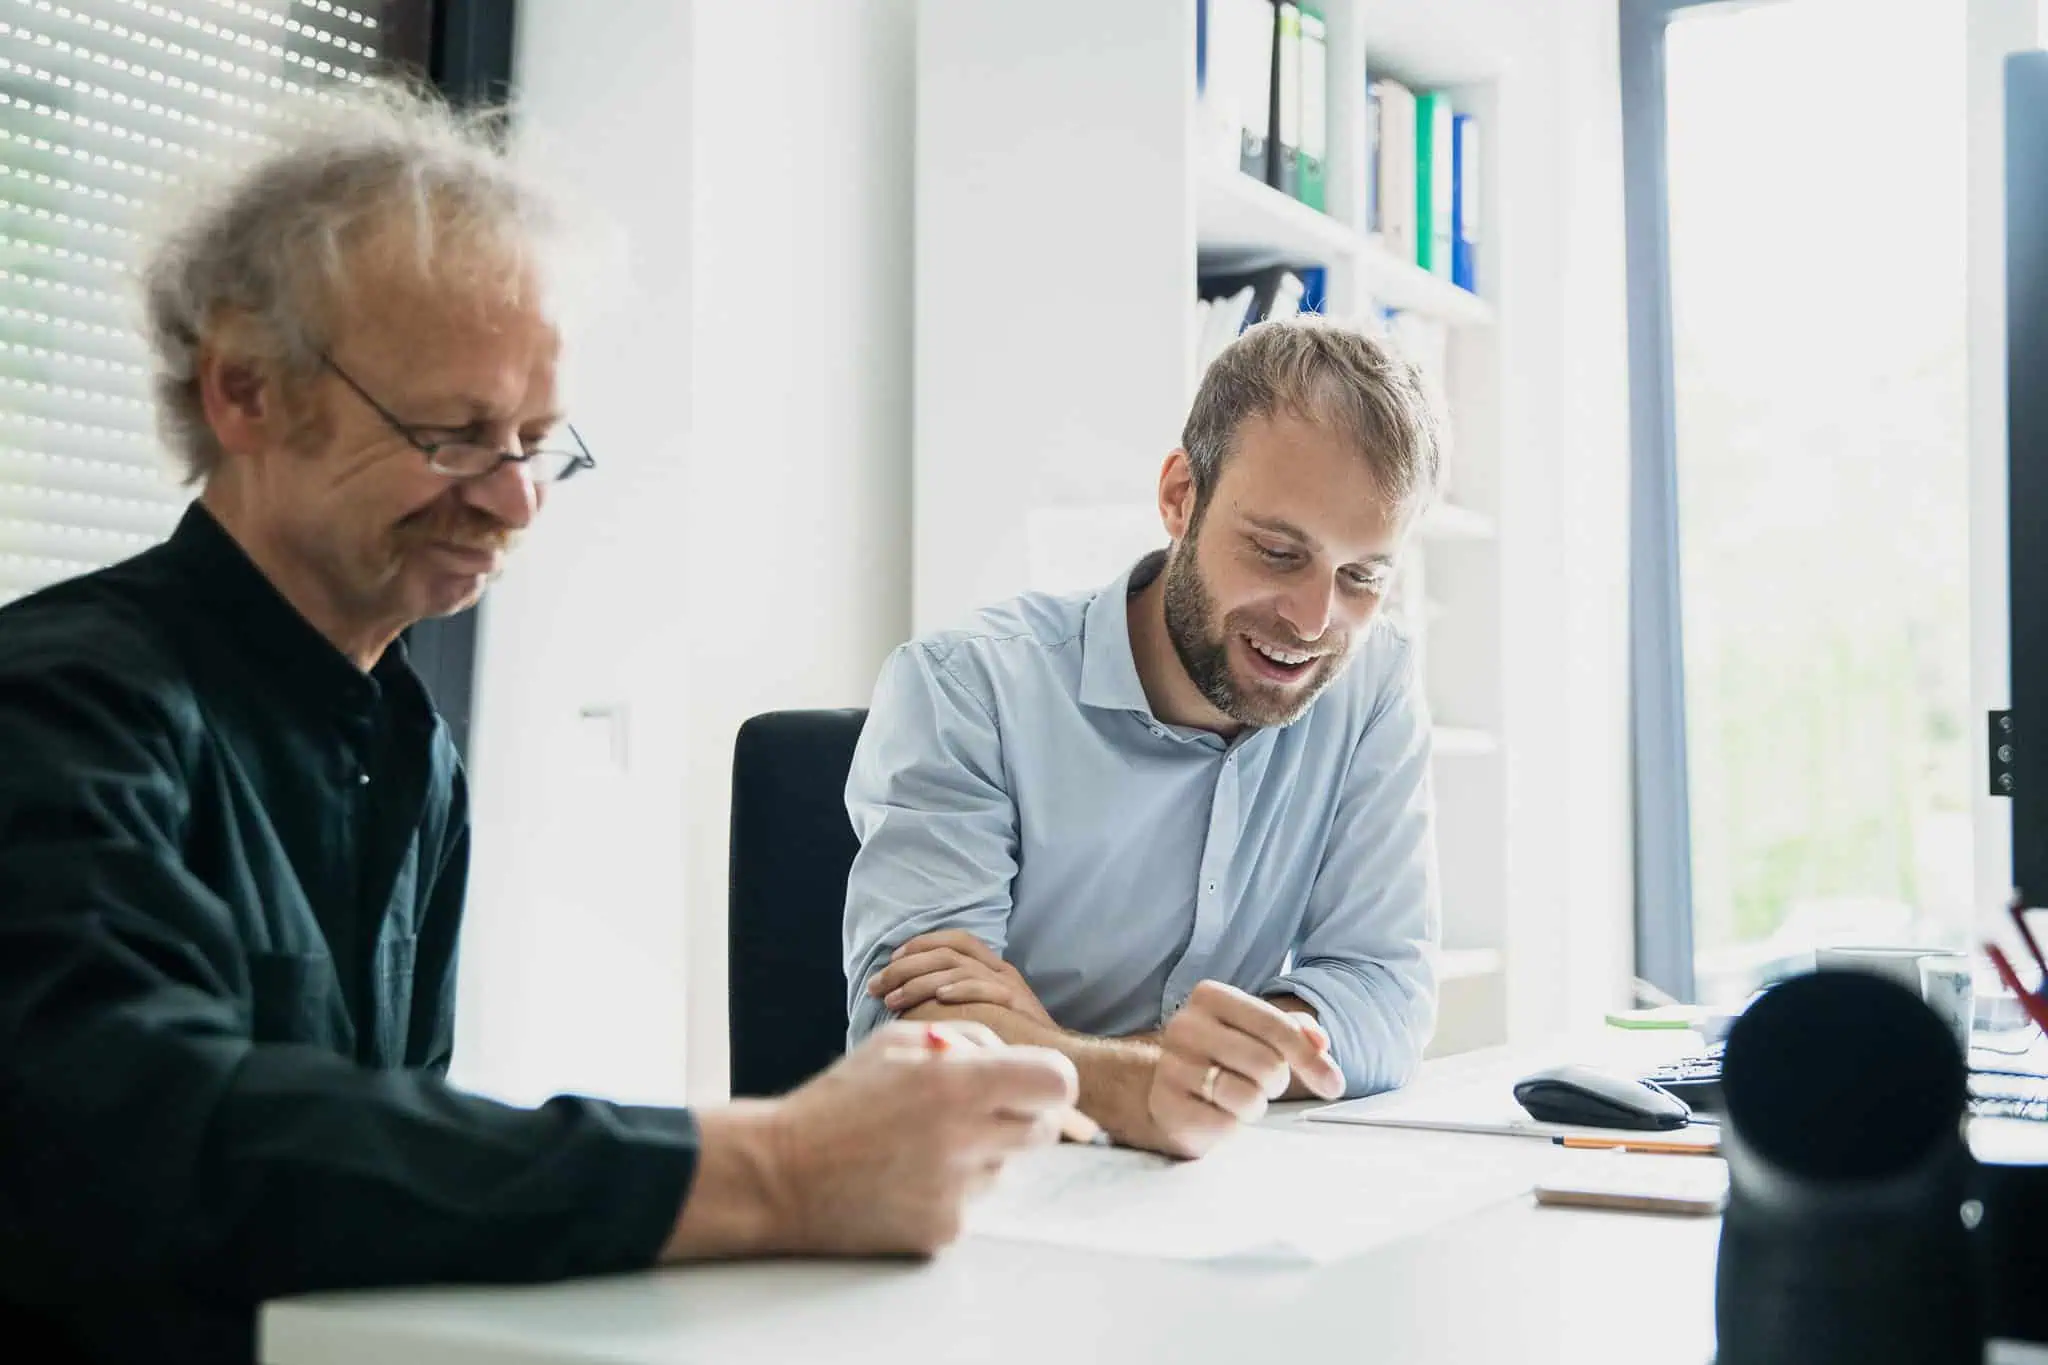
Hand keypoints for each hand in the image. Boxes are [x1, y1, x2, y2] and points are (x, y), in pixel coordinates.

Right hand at [668, 1021, 1078, 1259]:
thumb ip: (966, 1041)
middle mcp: (964, 1139)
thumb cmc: (839, 1102)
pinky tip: (905, 1180)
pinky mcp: (944, 1231)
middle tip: (974, 1113)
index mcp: (955, 1084)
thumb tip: (1015, 1058)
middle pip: (1041, 1131)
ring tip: (918, 1147)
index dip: (1050, 1083)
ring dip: (978, 1155)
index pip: (1055, 1084)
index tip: (1034, 1086)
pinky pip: (972, 1204)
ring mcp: (956, 1192)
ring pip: (1004, 1168)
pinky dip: (950, 1191)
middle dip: (1018, 1118)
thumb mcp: (897, 1045)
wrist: (780, 1176)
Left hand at [865, 930, 1055, 1027]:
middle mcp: (1000, 969)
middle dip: (905, 966)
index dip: (920, 945)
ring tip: (893, 999)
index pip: (954, 940)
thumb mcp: (984, 1019)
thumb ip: (957, 1008)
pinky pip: (984, 986)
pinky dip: (958, 988)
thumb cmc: (1016, 1046)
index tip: (890, 961)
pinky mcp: (1016, 1002)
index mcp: (992, 968)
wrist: (1061, 1060)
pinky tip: (936, 998)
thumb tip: (912, 1008)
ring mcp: (1009, 984)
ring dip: (919, 981)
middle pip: (946, 952)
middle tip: (876, 986)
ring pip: (956, 967)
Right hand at [1145, 980, 1343, 1158]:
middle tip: (1264, 1085)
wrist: (1167, 1086)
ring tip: (1238, 1097)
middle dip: (1277, 1082)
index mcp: (1210, 996)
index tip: (1333, 1084)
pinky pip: (1224, 1125)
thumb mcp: (1257, 1031)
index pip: (1276, 1026)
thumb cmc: (1221, 1056)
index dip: (1311, 1059)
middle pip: (1267, 1064)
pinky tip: (1217, 1112)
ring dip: (1255, 1105)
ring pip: (1248, 1097)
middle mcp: (1185, 1026)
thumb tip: (1320, 1044)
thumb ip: (1296, 1030)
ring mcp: (1170, 1066)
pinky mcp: (1166, 1106)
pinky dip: (1231, 1125)